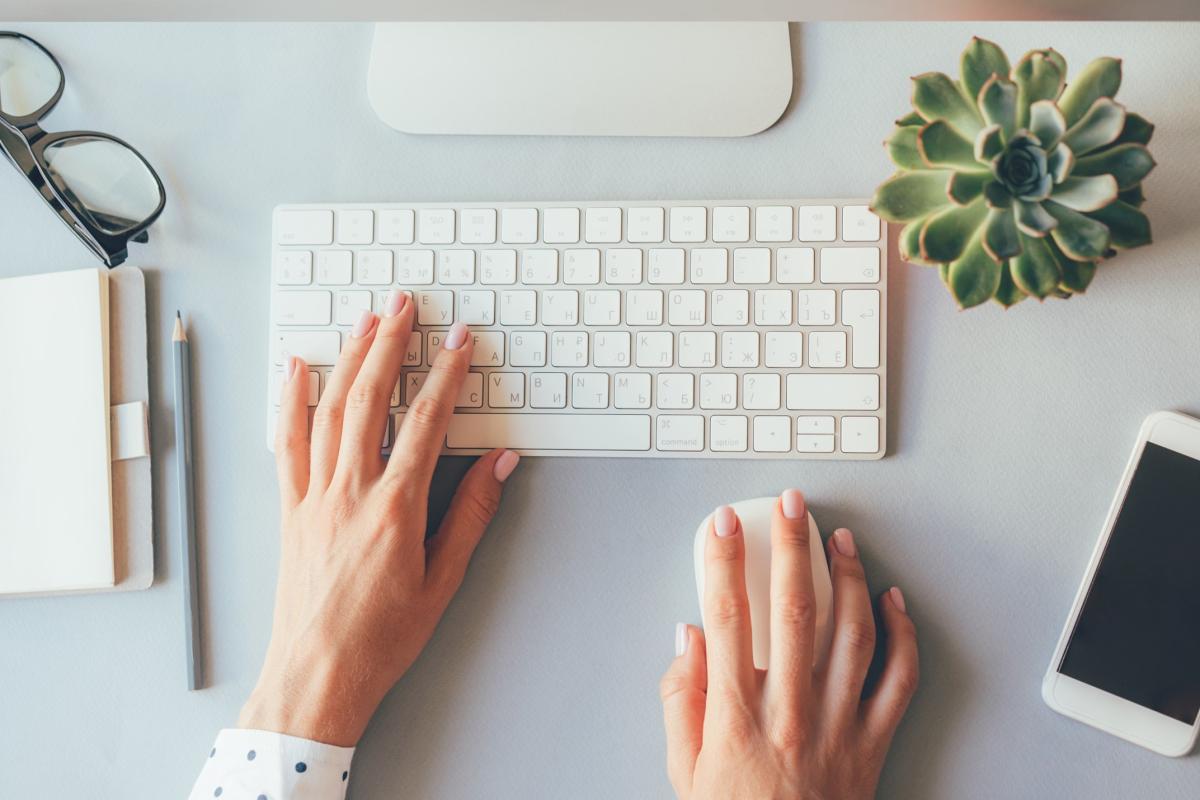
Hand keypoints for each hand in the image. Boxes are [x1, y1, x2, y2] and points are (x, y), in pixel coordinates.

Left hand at [239, 296, 519, 745]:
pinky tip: (298, 370)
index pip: (425, 423)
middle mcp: (348, 493)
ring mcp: (313, 497)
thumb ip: (471, 515)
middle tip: (404, 305)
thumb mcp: (443, 582)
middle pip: (369, 399)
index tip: (459, 341)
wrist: (317, 676)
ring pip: (328, 411)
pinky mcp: (289, 509)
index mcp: (394, 510)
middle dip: (389, 344)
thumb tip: (498, 465)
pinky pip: (287, 443)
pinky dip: (292, 401)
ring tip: (365, 322)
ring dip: (348, 359)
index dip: (446, 375)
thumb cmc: (381, 638)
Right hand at [660, 491, 917, 798]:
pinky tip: (892, 600)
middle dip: (790, 545)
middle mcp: (790, 713)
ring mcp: (838, 725)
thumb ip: (681, 700)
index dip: (723, 562)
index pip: (727, 618)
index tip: (722, 525)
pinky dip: (902, 634)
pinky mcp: (873, 742)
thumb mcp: (684, 771)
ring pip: (852, 633)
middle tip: (790, 505)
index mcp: (736, 717)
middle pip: (793, 610)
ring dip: (848, 577)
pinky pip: (899, 679)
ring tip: (840, 540)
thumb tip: (689, 638)